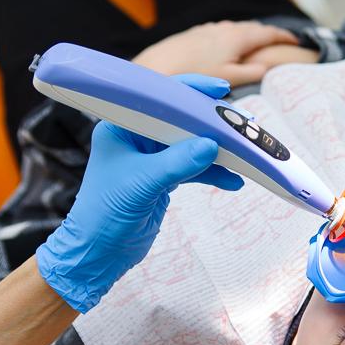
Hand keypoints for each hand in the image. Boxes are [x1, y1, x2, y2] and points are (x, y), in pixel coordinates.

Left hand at [36, 75, 243, 311]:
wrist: (98, 253)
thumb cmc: (105, 214)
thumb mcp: (142, 184)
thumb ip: (177, 163)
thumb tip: (212, 145)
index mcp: (121, 126)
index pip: (159, 99)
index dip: (191, 91)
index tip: (220, 91)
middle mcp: (136, 136)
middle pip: (181, 120)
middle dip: (212, 123)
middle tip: (242, 124)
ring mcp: (151, 157)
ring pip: (191, 145)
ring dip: (218, 151)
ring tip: (246, 154)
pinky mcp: (162, 178)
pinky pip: (194, 168)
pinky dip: (213, 173)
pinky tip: (233, 181)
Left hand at [132, 20, 298, 84]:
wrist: (156, 68)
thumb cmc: (194, 76)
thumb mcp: (230, 79)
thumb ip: (253, 73)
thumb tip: (270, 68)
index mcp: (237, 37)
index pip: (268, 33)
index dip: (285, 37)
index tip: (298, 42)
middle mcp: (224, 28)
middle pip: (252, 28)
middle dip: (268, 36)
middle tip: (280, 44)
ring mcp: (208, 29)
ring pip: (235, 30)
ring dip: (249, 37)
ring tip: (256, 48)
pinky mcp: (194, 34)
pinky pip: (220, 33)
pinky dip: (232, 39)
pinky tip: (227, 51)